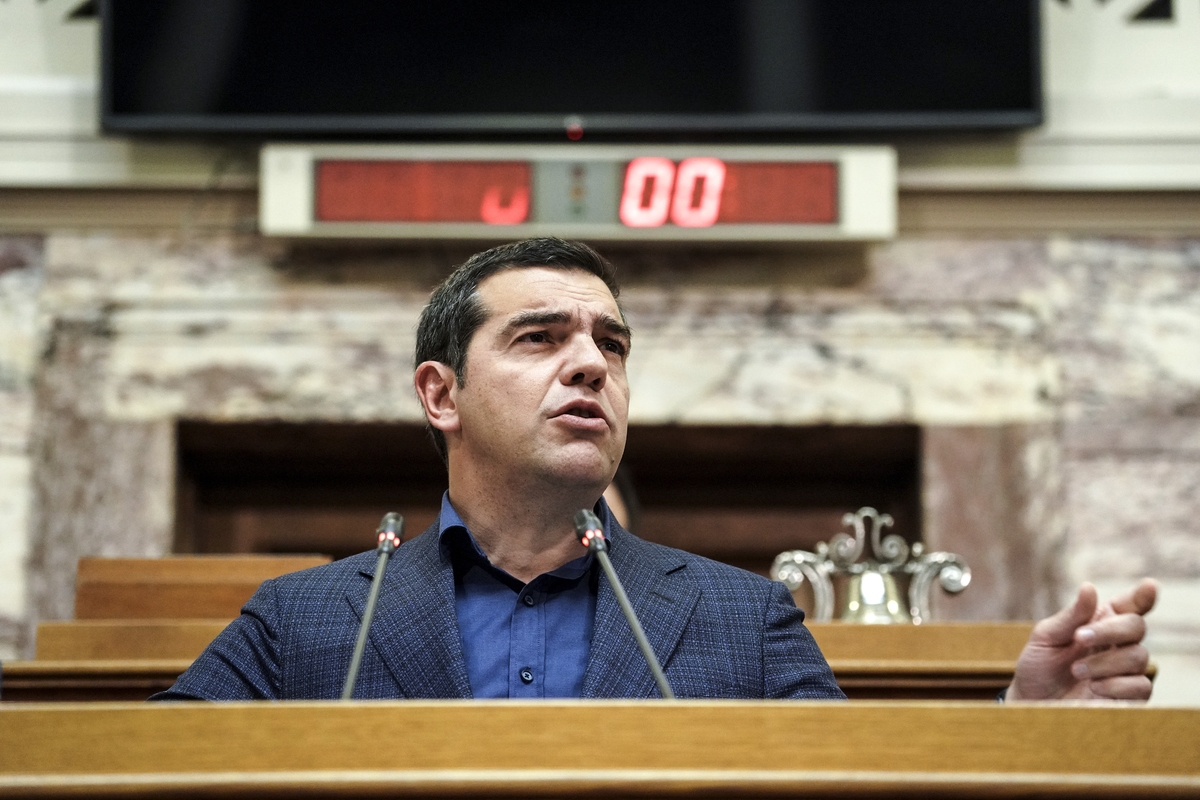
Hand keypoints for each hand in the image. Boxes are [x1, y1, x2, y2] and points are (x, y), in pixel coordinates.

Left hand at [1006, 578, 1156, 701]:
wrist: (1032, 703)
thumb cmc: (1038, 666)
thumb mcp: (1046, 638)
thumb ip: (1070, 616)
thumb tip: (1089, 587)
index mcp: (1100, 622)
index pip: (1129, 605)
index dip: (1143, 596)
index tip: (1149, 586)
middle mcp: (1118, 644)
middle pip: (1136, 626)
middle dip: (1109, 630)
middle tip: (1079, 638)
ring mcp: (1125, 670)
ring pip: (1139, 656)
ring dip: (1104, 662)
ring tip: (1076, 670)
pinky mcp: (1129, 697)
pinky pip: (1141, 686)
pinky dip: (1116, 685)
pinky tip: (1093, 687)